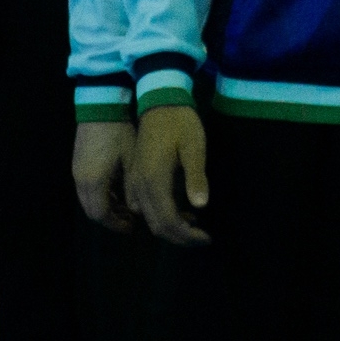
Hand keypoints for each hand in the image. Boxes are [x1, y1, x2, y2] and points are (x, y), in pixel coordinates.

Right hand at [72, 121, 136, 231]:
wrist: (101, 106)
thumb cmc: (120, 132)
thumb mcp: (132, 160)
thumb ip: (133, 187)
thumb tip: (138, 209)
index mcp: (94, 182)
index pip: (101, 214)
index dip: (116, 224)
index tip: (132, 227)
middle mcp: (81, 180)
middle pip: (92, 210)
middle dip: (110, 219)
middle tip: (130, 221)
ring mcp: (77, 172)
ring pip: (88, 201)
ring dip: (106, 207)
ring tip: (126, 208)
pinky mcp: (78, 164)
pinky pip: (87, 190)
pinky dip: (101, 196)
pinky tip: (117, 192)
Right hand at [129, 104, 211, 246]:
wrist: (158, 101)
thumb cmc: (180, 122)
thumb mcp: (194, 146)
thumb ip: (196, 176)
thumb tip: (201, 206)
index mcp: (153, 180)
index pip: (167, 221)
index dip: (186, 236)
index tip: (206, 239)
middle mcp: (139, 186)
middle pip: (156, 225)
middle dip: (180, 237)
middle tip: (202, 238)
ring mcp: (133, 182)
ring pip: (149, 217)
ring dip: (171, 227)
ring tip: (196, 226)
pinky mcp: (134, 177)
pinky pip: (144, 206)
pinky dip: (162, 214)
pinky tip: (182, 209)